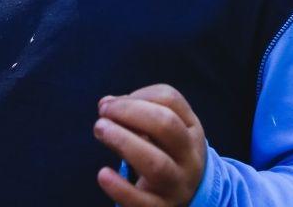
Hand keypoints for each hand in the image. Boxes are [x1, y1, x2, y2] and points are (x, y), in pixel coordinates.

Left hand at [94, 84, 206, 206]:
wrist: (189, 197)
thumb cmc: (169, 154)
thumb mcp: (164, 132)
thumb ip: (137, 113)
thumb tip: (106, 103)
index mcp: (192, 129)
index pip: (170, 100)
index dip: (139, 95)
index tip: (113, 102)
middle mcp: (189, 156)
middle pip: (166, 125)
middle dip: (131, 112)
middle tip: (103, 112)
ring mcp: (177, 184)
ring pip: (156, 163)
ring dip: (124, 142)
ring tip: (100, 129)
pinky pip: (141, 202)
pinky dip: (120, 188)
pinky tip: (103, 174)